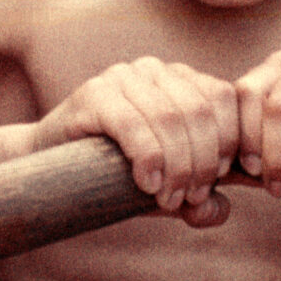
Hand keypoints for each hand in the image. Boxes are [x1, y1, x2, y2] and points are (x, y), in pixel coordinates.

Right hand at [34, 58, 236, 226]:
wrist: (51, 168)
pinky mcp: (92, 93)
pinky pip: (131, 123)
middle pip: (199, 111)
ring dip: (176, 166)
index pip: (223, 98)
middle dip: (202, 163)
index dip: (230, 142)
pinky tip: (146, 183)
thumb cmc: (117, 174)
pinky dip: (146, 157)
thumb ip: (197, 200)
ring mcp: (121, 77)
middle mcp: (154, 70)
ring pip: (169, 118)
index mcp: (181, 80)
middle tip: (188, 199)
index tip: (218, 183)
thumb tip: (219, 210)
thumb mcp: (167, 189)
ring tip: (166, 199)